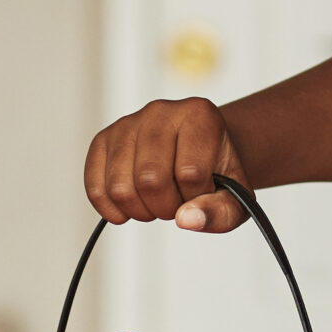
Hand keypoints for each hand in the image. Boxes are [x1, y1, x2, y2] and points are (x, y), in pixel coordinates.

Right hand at [84, 98, 250, 230]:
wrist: (199, 150)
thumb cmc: (217, 173)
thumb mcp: (236, 196)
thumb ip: (220, 212)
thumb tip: (185, 220)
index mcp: (199, 115)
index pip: (190, 172)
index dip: (196, 197)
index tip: (202, 192)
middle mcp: (160, 111)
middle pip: (150, 179)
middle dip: (165, 207)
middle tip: (176, 204)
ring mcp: (128, 123)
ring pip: (120, 186)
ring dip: (140, 210)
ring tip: (156, 202)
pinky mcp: (104, 140)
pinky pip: (95, 185)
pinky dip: (110, 209)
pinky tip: (128, 210)